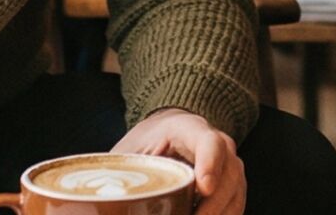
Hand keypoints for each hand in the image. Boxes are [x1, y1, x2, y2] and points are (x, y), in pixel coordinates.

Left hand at [113, 108, 244, 214]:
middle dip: (213, 206)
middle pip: (229, 174)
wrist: (168, 135)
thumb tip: (100, 200)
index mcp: (190, 129)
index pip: (210, 143)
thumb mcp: (131, 150)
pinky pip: (234, 209)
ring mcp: (230, 168)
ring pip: (235, 195)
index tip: (203, 187)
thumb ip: (120, 173)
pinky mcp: (233, 189)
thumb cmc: (148, 143)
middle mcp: (220, 146)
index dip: (210, 164)